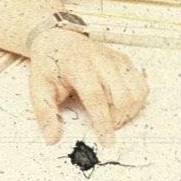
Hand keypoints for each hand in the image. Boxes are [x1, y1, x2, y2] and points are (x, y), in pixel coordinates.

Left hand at [27, 29, 148, 146]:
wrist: (59, 40)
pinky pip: (142, 86)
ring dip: (128, 112)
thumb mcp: (38, 88)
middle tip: (105, 128)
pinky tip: (121, 106)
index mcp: (78, 66)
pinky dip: (136, 102)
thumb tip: (53, 138)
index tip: (107, 141)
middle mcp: (102, 60)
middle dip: (117, 120)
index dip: (103, 122)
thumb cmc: (50, 65)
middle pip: (122, 97)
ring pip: (136, 93)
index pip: (96, 97)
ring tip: (112, 117)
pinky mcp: (126, 62)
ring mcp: (116, 60)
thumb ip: (45, 114)